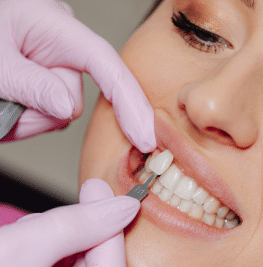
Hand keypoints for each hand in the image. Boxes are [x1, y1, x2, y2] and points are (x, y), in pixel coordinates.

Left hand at [0, 0, 154, 151]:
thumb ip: (30, 84)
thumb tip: (67, 108)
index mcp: (56, 28)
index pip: (106, 67)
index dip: (130, 103)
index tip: (144, 137)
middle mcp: (62, 46)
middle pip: (73, 100)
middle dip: (39, 113)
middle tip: (4, 105)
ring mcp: (53, 64)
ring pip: (57, 112)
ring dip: (26, 119)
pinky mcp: (44, 80)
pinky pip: (45, 112)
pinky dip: (24, 118)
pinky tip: (5, 106)